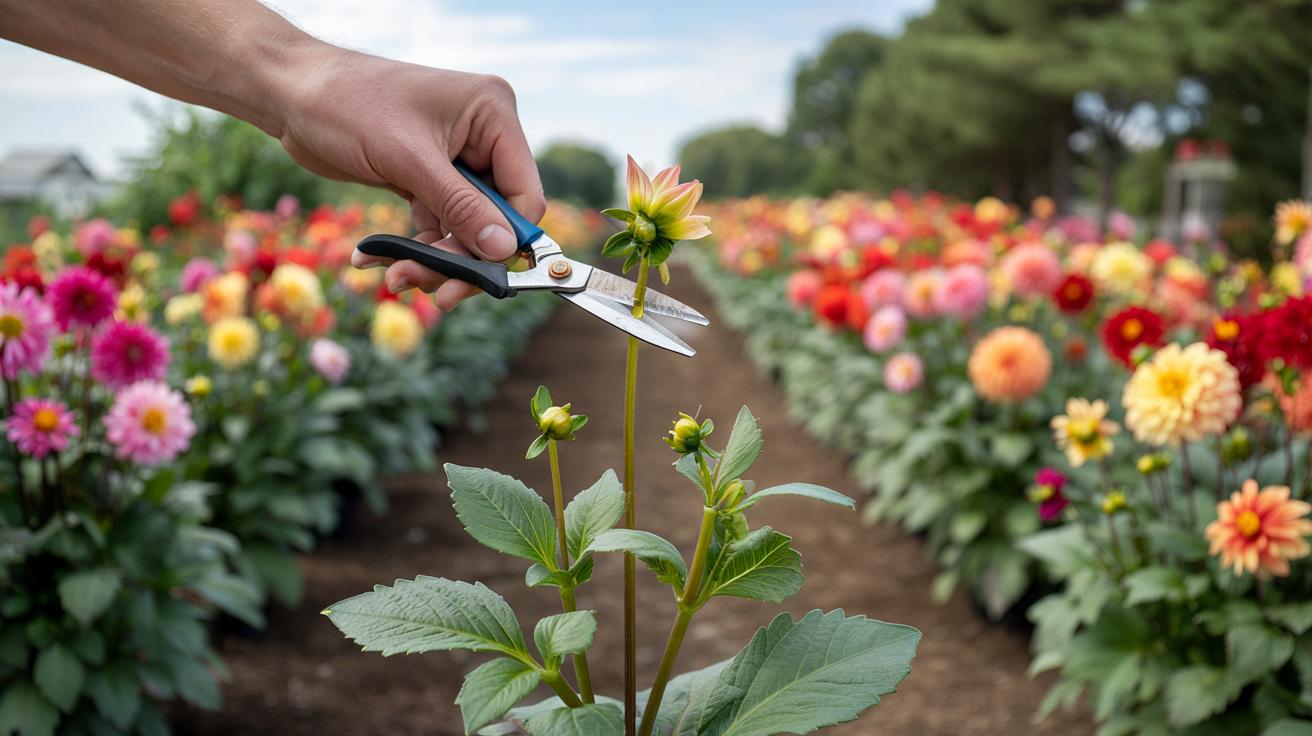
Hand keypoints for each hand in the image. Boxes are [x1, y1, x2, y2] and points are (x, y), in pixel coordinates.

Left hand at [275, 45, 544, 308]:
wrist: (289, 93)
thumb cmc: (346, 105)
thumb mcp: (408, 159)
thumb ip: (461, 206)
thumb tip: (504, 250)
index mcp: (493, 114)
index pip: (523, 193)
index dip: (507, 239)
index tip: (481, 276)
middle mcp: (482, 136)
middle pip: (494, 218)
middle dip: (463, 256)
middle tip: (437, 292)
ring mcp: (454, 159)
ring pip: (463, 228)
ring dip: (433, 258)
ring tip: (395, 274)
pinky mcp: (426, 176)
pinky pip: (436, 223)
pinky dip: (413, 246)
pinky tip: (377, 259)